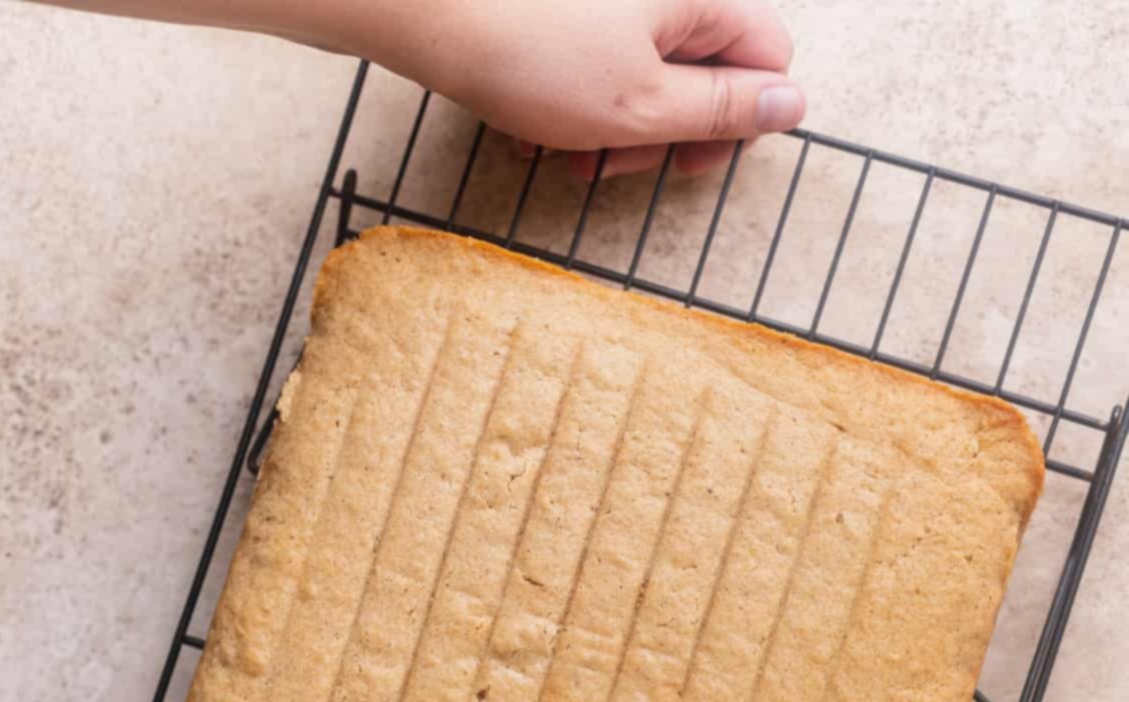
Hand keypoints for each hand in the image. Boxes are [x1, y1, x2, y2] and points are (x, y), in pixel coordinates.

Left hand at [324, 0, 802, 177]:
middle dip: (660, 131)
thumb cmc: (532, 54)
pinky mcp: (569, 8)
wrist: (430, 10)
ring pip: (644, 72)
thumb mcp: (641, 106)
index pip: (766, 57)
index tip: (687, 162)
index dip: (737, 120)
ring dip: (611, 128)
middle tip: (612, 166)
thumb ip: (721, 109)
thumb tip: (791, 105)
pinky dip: (575, 100)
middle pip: (702, 67)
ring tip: (566, 154)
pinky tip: (535, 128)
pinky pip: (597, 57)